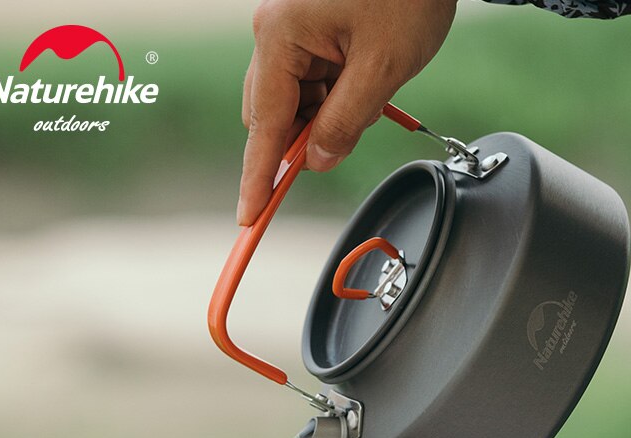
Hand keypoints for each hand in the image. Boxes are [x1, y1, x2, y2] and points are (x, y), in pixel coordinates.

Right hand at [237, 0, 457, 225]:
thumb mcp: (382, 68)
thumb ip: (345, 122)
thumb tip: (317, 161)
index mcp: (281, 34)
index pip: (264, 125)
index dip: (258, 177)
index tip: (249, 215)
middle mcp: (275, 30)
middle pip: (273, 114)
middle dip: (303, 141)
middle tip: (337, 149)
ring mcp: (290, 30)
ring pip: (293, 102)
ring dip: (323, 120)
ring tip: (367, 103)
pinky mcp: (308, 31)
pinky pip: (309, 83)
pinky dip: (332, 101)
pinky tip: (361, 93)